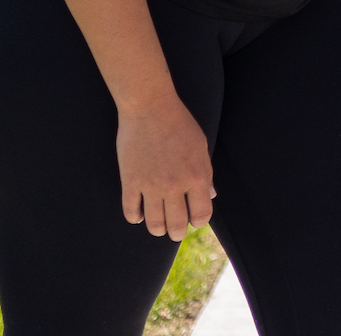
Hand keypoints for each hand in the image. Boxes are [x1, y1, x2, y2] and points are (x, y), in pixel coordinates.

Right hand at [117, 94, 214, 240]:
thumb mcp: (201, 146)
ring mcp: (150, 185)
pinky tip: (139, 214)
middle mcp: (175, 185)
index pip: (201, 215)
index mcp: (196, 176)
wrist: (150, 107)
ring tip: (158, 225)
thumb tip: (210, 195)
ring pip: (154, 224)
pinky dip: (135, 218)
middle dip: (177, 232)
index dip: (198, 221)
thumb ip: (206, 173)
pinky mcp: (130, 182)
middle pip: (176, 225)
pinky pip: (131, 212)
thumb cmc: (179, 124)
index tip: (194, 219)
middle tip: (175, 230)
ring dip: (157, 229)